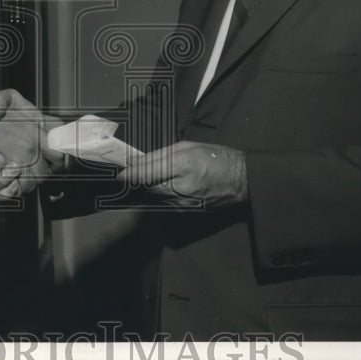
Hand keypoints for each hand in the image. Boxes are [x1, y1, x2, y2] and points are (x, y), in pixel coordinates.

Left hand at [117, 142, 247, 208]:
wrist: (242, 181)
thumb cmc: (216, 157)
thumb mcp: (188, 147)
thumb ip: (161, 155)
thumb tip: (138, 161)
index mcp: (183, 166)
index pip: (148, 173)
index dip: (131, 174)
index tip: (118, 174)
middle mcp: (182, 189)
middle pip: (149, 189)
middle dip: (138, 182)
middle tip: (127, 175)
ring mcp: (185, 204)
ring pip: (156, 198)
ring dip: (147, 190)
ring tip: (142, 180)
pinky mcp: (188, 212)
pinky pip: (166, 204)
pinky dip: (159, 196)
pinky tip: (158, 188)